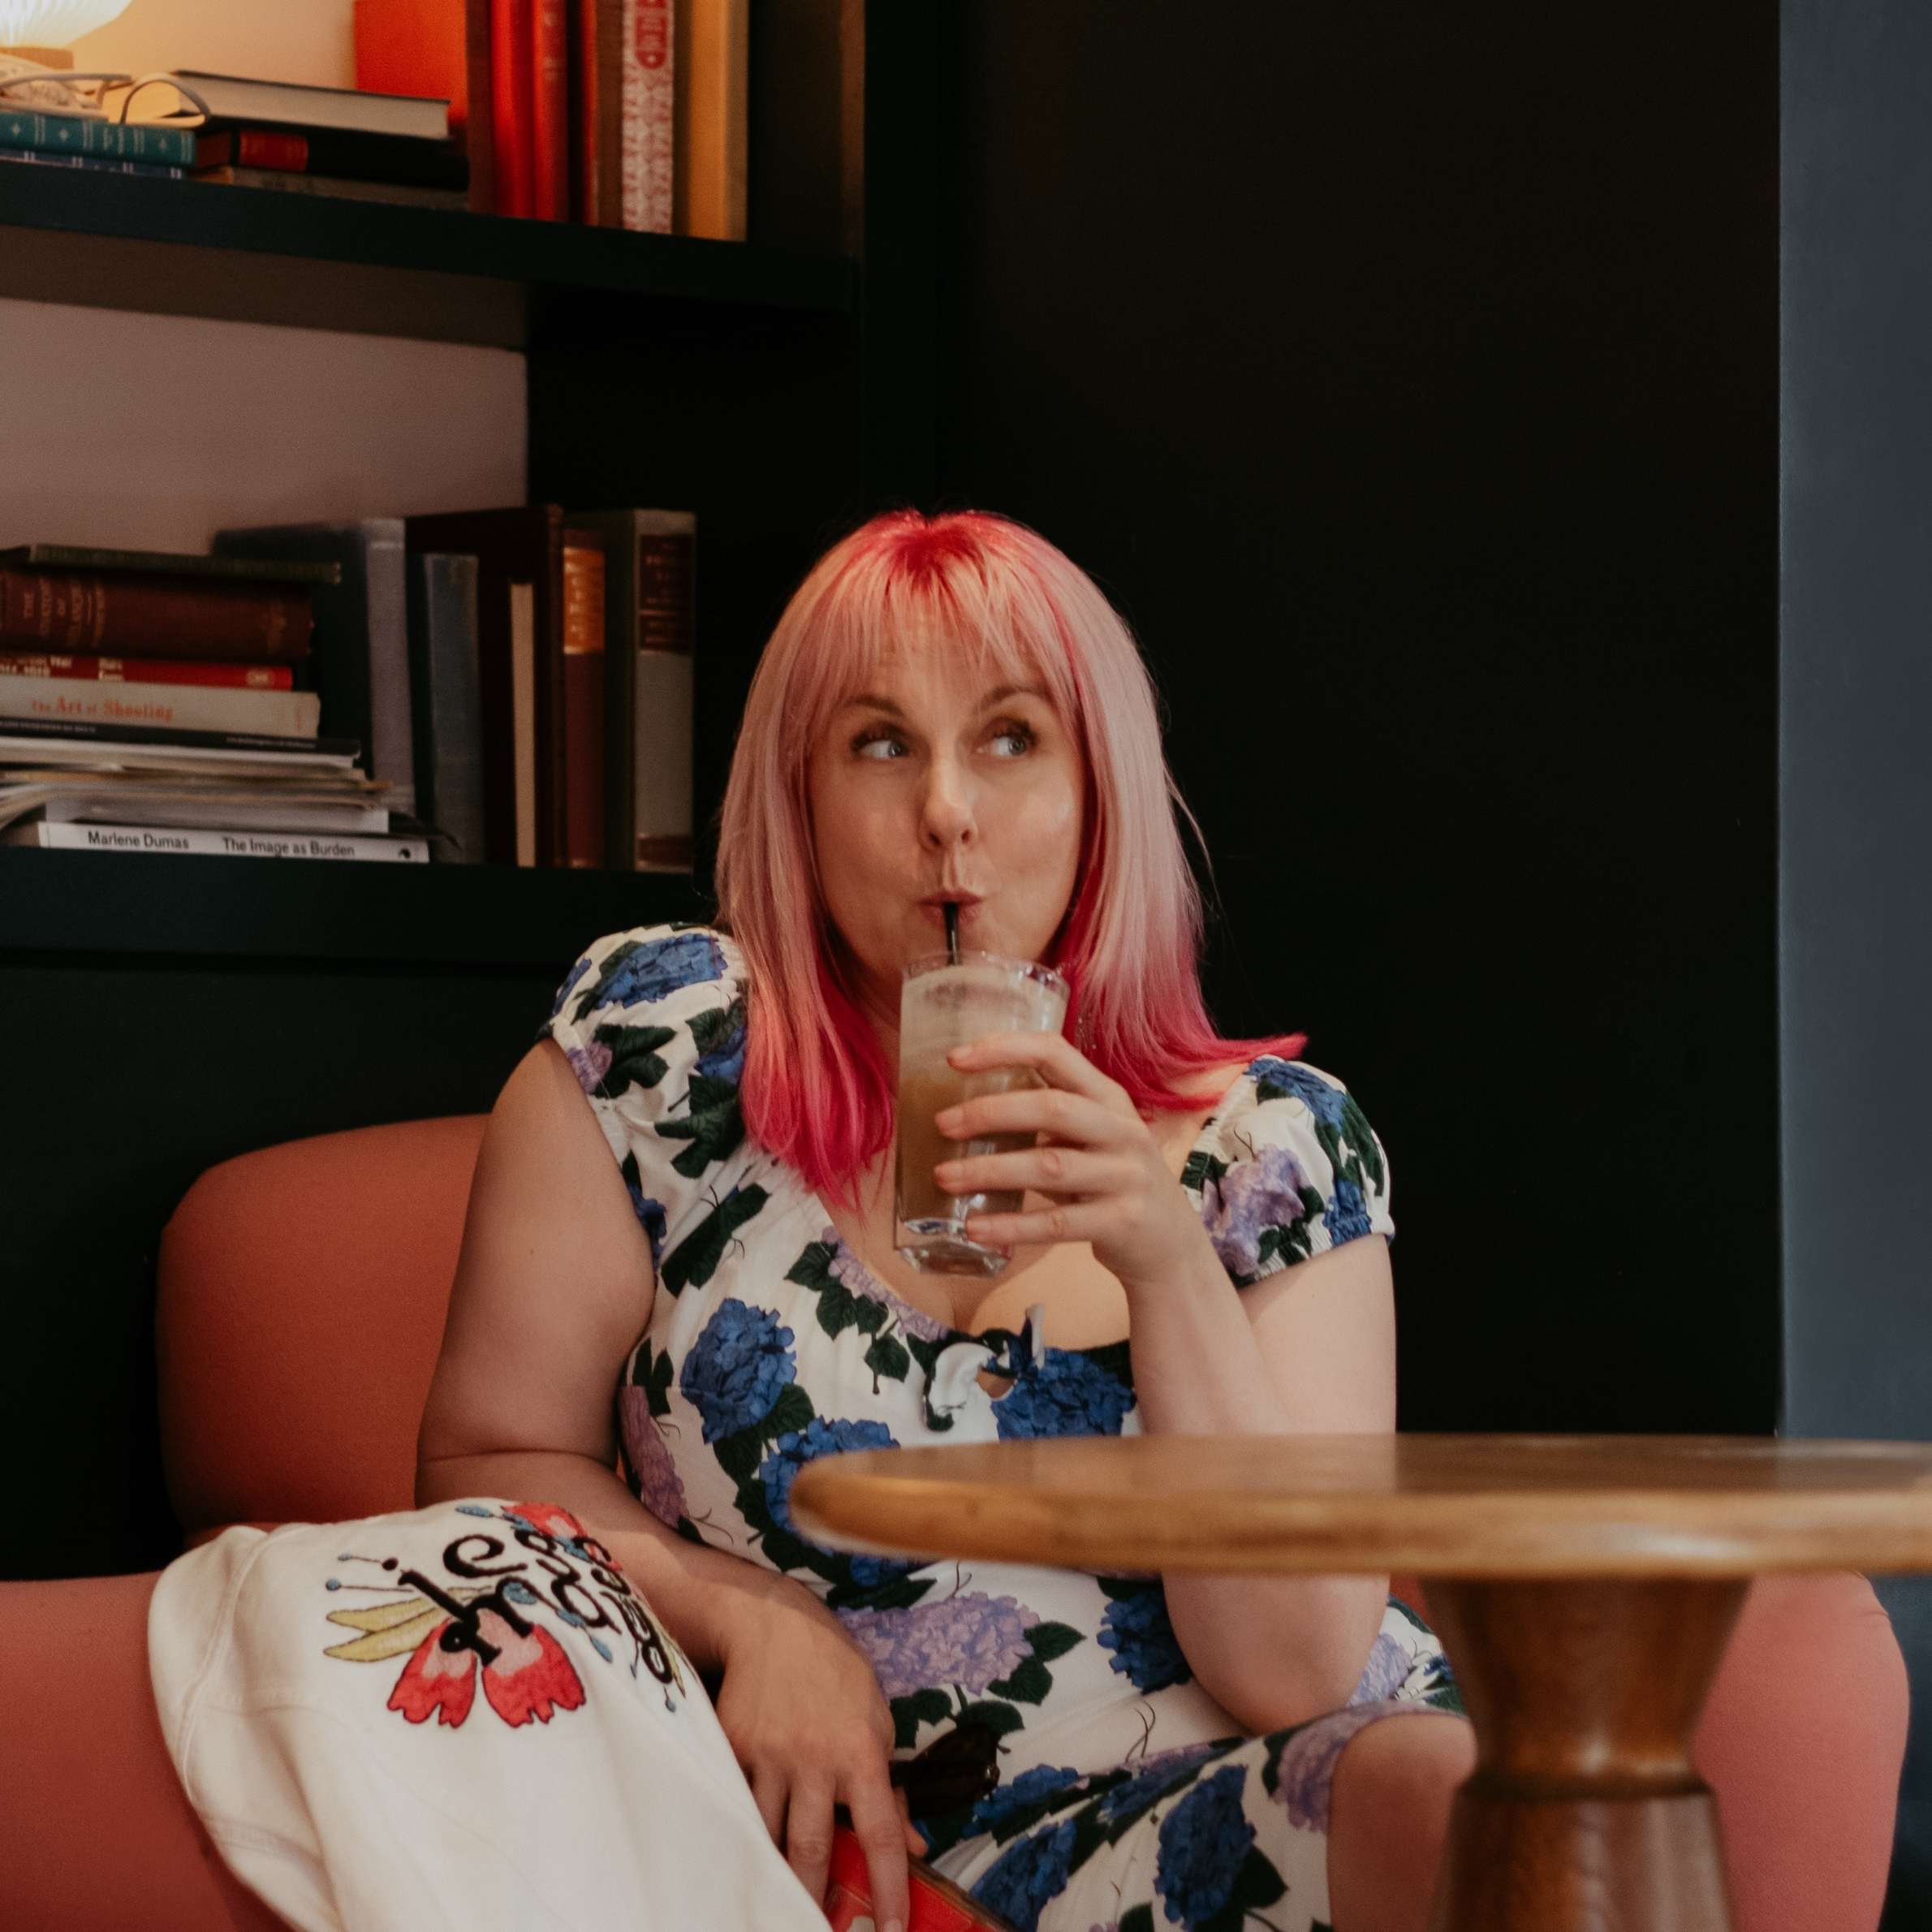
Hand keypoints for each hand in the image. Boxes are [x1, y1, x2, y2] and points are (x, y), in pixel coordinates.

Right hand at [711, 1573, 923, 1925]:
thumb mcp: (878, 1719)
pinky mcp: (733, 1748)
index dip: (890, 1887)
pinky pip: (735, 1803)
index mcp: (861, 1753)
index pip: (881, 1833)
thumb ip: (890, 1784)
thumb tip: (912, 1841)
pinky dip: (738, 1829)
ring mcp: (769, 1755)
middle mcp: (815, 1758)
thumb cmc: (836, 1675)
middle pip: (811, 1848)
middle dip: (813, 1901)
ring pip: (766, 1834)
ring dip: (772, 1872)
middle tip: (817, 1930)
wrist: (774, 1625)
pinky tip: (738, 1852)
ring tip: (774, 1903)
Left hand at [932, 1031, 1213, 1295]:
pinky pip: (1057, 1223)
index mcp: (1109, 1097)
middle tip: (942, 1124)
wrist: (1170, 1244)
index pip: (1055, 1053)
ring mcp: (1125, 1176)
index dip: (1004, 1049)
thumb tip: (965, 1113)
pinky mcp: (1121, 1222)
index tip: (954, 1058)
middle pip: (1052, 1108)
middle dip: (990, 1112)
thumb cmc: (1113, 1181)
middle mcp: (1122, 1130)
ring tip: (944, 1176)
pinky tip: (975, 1227)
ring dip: (989, 1170)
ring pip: (1049, 1166)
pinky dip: (1012, 1226)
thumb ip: (1045, 1122)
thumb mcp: (1092, 1139)